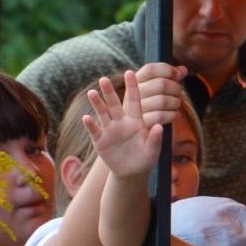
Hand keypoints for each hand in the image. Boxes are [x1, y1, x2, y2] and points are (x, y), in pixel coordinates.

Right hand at [82, 66, 184, 180]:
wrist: (131, 172)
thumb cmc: (145, 159)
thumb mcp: (152, 150)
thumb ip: (155, 139)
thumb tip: (159, 127)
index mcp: (136, 121)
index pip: (135, 101)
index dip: (133, 88)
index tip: (130, 72)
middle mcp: (121, 122)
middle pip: (114, 104)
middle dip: (109, 92)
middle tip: (104, 79)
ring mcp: (110, 130)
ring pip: (102, 114)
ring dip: (97, 104)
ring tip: (92, 93)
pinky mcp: (100, 141)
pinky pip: (95, 131)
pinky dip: (91, 125)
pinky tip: (86, 118)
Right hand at [130, 61, 188, 125]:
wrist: (137, 129)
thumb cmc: (150, 103)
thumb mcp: (155, 88)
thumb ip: (170, 77)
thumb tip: (183, 70)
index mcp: (136, 81)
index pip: (150, 69)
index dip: (168, 70)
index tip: (178, 75)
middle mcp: (134, 94)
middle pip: (161, 84)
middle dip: (175, 87)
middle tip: (178, 92)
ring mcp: (136, 109)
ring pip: (163, 100)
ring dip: (175, 102)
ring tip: (176, 104)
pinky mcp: (142, 123)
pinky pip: (161, 116)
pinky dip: (172, 114)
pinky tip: (175, 114)